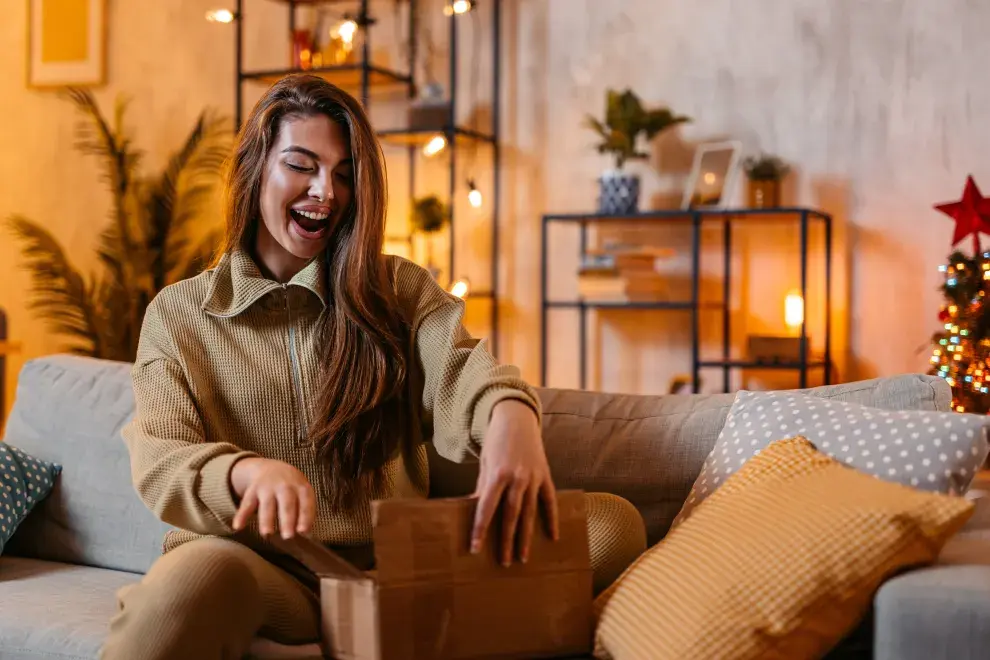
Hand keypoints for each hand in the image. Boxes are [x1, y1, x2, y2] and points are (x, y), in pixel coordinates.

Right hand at [230, 457, 315, 538]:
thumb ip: (304, 512)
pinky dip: (241, 515)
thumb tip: (305, 535)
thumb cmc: (292, 488)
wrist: (271, 467)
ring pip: (267, 505)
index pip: (305, 503)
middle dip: (287, 520)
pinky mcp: (252, 490)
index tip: (303, 531)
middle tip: (288, 537)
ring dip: (266, 520)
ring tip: (267, 534)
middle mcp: (285, 486)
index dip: (305, 517)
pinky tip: (237, 527)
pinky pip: (246, 503)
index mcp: (301, 488)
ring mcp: (268, 487)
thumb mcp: (303, 493)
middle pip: (287, 505)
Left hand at [471, 400, 558, 565]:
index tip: (475, 548)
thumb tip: (473, 511)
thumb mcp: (485, 463)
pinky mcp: (545, 475)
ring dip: (526, 537)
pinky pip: (549, 501)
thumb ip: (482, 487)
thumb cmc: (496, 442)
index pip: (486, 507)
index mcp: (497, 474)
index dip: (480, 529)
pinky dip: (552, 519)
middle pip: (510, 515)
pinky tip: (553, 536)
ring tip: (523, 557)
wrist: (517, 418)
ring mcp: (533, 477)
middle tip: (504, 562)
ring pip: (530, 512)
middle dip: (506, 540)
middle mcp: (517, 477)